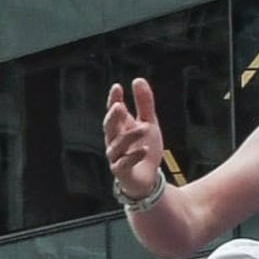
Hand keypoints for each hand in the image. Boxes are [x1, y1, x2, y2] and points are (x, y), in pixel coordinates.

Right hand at [102, 78, 169, 208]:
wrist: (148, 179)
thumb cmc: (144, 150)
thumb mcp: (149, 123)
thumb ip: (144, 103)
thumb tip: (138, 79)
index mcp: (119, 128)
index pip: (114, 112)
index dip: (113, 100)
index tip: (117, 87)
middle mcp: (114, 141)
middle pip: (109, 127)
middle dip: (113, 117)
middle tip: (118, 106)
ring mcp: (116, 157)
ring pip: (117, 145)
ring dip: (130, 136)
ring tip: (144, 128)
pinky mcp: (121, 171)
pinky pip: (124, 163)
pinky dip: (133, 156)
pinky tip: (144, 149)